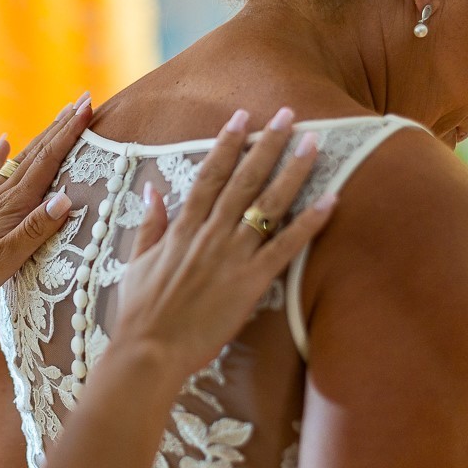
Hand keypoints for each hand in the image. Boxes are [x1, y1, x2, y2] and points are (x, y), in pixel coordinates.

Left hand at [0, 93, 93, 307]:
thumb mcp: (6, 259)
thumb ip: (35, 229)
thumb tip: (66, 198)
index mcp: (15, 203)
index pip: (48, 160)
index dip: (70, 134)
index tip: (88, 108)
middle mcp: (3, 193)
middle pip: (38, 152)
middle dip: (64, 125)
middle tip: (85, 99)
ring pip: (22, 158)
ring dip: (44, 136)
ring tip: (61, 115)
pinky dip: (1, 154)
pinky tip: (4, 140)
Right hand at [115, 108, 336, 378]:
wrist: (149, 351)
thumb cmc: (140, 312)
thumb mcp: (137, 262)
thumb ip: (150, 224)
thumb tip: (151, 190)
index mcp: (182, 228)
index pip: (208, 175)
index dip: (226, 144)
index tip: (242, 117)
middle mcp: (209, 235)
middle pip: (243, 180)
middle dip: (267, 144)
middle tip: (289, 115)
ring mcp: (232, 257)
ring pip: (268, 205)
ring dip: (292, 171)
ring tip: (313, 143)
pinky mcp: (250, 283)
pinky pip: (286, 248)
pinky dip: (309, 223)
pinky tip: (331, 200)